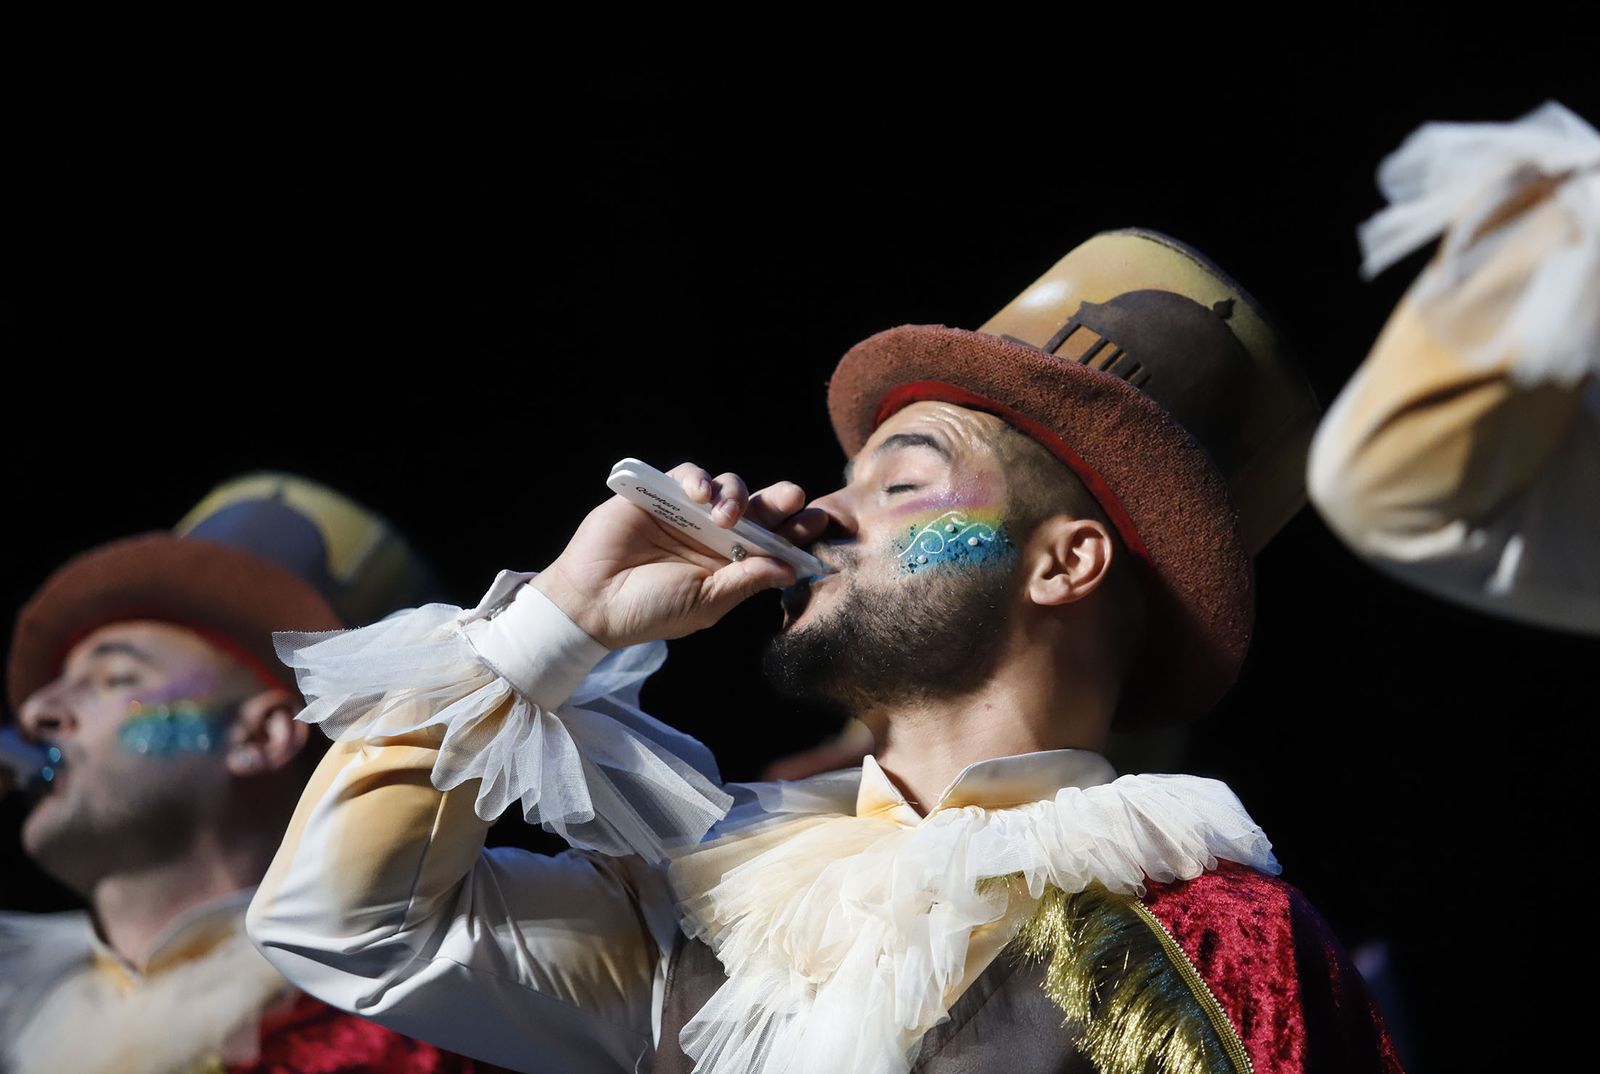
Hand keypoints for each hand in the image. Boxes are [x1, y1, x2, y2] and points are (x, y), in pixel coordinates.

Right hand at [533, 463, 830, 648]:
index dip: (795, 531)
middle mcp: (714, 535)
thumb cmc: (651, 611)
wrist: (593, 602)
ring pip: (728, 487)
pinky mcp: (660, 493)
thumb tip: (789, 567)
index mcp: (730, 564)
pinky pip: (689, 475)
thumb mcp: (706, 603)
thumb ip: (745, 583)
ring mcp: (688, 512)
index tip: (818, 523)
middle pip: (758, 508)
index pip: (772, 542)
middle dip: (780, 500)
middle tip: (795, 497)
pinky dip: (699, 480)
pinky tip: (699, 497)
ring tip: (728, 516)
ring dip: (736, 495)